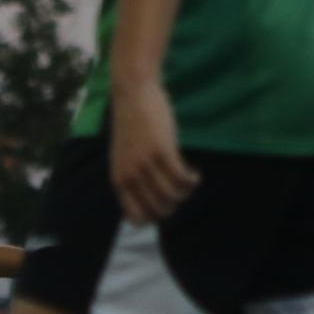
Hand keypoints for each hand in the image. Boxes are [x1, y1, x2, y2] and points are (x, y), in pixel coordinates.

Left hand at [109, 81, 198, 225]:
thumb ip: (132, 178)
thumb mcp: (124, 157)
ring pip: (172, 196)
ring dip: (186, 193)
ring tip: (189, 182)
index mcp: (119, 181)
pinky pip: (181, 178)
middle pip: (158, 209)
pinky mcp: (162, 151)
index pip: (136, 218)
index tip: (165, 206)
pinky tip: (195, 174)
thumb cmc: (132, 125)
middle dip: (174, 206)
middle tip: (180, 192)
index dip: (154, 218)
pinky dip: (192, 181)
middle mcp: (130, 176)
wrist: (133, 94)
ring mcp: (145, 164)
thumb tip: (151, 200)